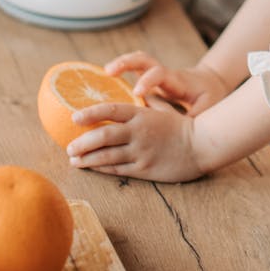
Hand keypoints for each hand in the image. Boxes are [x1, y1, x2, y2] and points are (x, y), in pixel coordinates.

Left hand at [67, 99, 202, 181]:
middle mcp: (138, 132)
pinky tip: (92, 167)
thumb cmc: (180, 126)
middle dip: (82, 143)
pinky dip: (102, 168)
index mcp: (141, 114)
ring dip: (87, 158)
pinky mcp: (145, 169)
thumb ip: (143, 106)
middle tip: (68, 147)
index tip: (74, 117)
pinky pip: (118, 169)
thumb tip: (128, 102)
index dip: (90, 114)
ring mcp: (141, 152)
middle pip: (103, 136)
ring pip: (107, 156)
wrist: (201, 145)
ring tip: (73, 160)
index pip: (110, 111)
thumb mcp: (161, 110)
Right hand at [106, 52, 229, 114]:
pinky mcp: (151, 78)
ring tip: (104, 72)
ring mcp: (157, 74)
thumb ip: (194, 119)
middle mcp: (165, 74)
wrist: (211, 83)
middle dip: (127, 63)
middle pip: (145, 60)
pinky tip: (105, 80)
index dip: (148, 81)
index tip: (136, 92)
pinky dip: (121, 71)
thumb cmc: (208, 98)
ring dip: (121, 64)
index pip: (161, 75)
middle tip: (109, 71)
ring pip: (138, 61)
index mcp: (177, 81)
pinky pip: (135, 70)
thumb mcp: (206, 109)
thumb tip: (186, 136)